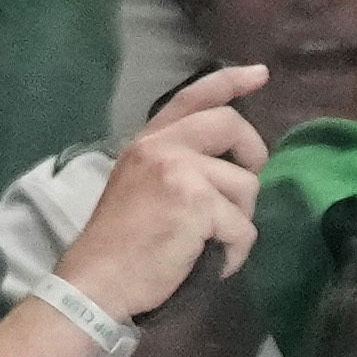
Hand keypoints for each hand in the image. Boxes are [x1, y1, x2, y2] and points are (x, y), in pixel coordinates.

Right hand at [61, 62, 274, 323]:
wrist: (97, 281)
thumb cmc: (118, 246)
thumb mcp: (136, 185)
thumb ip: (172, 165)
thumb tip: (223, 167)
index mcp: (147, 141)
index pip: (193, 97)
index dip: (231, 82)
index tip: (260, 74)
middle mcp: (162, 146)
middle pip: (230, 125)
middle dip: (253, 152)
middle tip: (251, 176)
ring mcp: (180, 171)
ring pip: (245, 185)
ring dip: (237, 220)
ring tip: (208, 243)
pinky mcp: (198, 204)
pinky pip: (243, 229)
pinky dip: (233, 254)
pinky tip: (208, 263)